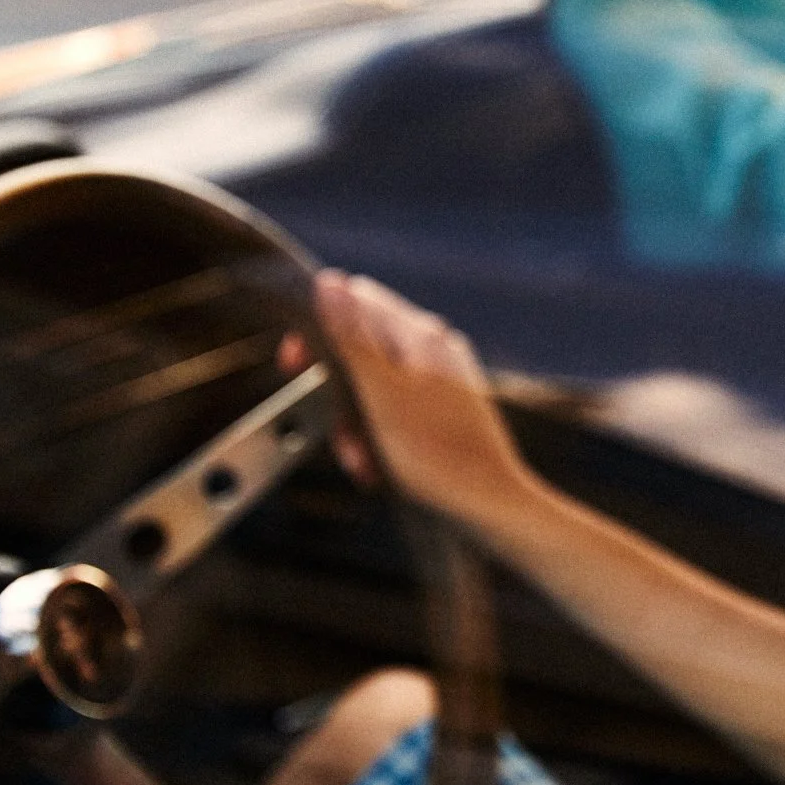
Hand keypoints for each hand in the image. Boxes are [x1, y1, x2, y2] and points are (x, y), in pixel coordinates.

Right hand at [299, 270, 535, 526]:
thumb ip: (352, 337)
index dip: (316, 330)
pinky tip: (381, 467)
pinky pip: (394, 409)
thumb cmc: (436, 455)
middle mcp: (434, 346)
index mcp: (420, 334)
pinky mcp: (444, 407)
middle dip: (337, 393)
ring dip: (356, 425)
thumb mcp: (380, 394)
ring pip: (373, 385)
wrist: (489, 503)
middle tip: (341, 434)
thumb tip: (329, 281)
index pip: (353, 300)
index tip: (295, 365)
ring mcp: (442, 376)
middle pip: (359, 348)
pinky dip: (379, 435)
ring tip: (364, 461)